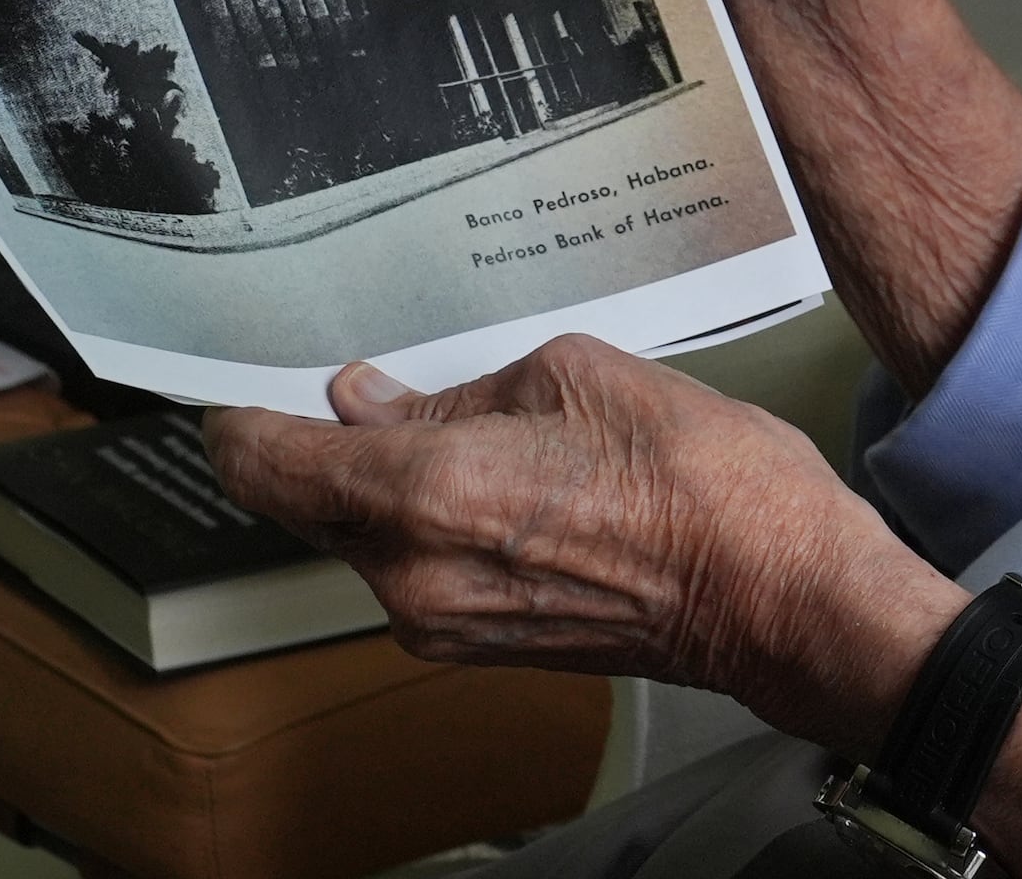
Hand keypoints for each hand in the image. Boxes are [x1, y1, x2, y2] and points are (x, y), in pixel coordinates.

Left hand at [203, 337, 963, 751]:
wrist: (780, 595)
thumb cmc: (704, 484)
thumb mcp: (573, 379)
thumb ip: (454, 394)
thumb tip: (371, 403)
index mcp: (428, 497)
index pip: (269, 465)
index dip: (241, 417)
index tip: (242, 383)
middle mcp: (415, 576)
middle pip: (313, 504)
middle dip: (326, 440)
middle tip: (365, 376)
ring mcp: (446, 624)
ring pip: (368, 537)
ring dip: (387, 481)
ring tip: (467, 417)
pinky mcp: (483, 644)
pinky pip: (418, 568)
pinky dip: (431, 519)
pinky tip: (499, 472)